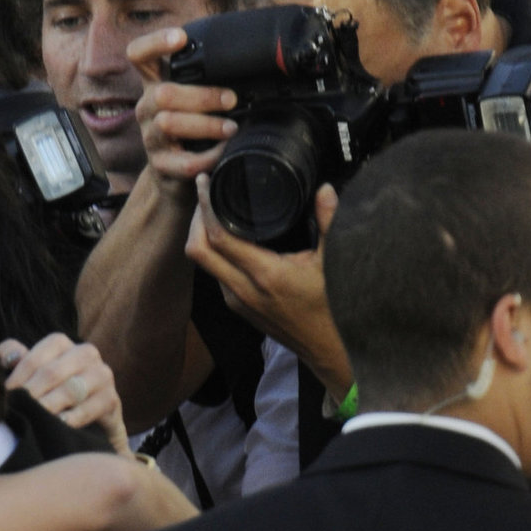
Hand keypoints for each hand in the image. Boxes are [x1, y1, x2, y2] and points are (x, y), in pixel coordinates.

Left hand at [0, 334, 129, 453]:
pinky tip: (56, 427)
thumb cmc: (54, 396)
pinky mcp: (112, 399)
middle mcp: (85, 353)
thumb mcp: (35, 376)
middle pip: (52, 373)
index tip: (5, 396)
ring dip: (48, 407)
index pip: (36, 356)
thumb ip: (18, 362)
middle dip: (30, 394)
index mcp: (62, 344)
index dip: (18, 377)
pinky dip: (70, 420)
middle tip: (15, 412)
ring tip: (32, 420)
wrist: (92, 425)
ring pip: (70, 390)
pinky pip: (88, 410)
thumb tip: (4, 356)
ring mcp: (102, 375)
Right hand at [131, 25, 237, 193]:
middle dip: (201, 95)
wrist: (173, 177)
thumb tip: (249, 55)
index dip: (154, 42)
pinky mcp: (160, 166)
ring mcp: (151, 138)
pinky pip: (184, 162)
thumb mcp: (191, 97)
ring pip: (169, 124)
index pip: (139, 55)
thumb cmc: (190, 128)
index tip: (180, 37)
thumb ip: (206, 76)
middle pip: (162, 93)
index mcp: (154, 84)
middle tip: (231, 99)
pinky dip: (208, 157)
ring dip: (206, 125)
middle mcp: (147, 108)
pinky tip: (223, 151)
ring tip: (231, 127)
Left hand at [186, 180, 352, 397]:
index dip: (206, 208)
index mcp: (264, 275)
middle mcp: (243, 290)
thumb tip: (323, 189)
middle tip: (204, 192)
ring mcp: (238, 301)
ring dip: (201, 235)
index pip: (218, 238)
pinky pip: (215, 274)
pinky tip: (225, 235)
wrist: (326, 347)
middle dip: (196, 219)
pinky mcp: (239, 306)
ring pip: (203, 264)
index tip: (205, 183)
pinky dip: (213, 251)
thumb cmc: (331, 306)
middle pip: (198, 251)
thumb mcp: (334, 260)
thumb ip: (329, 221)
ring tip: (212, 208)